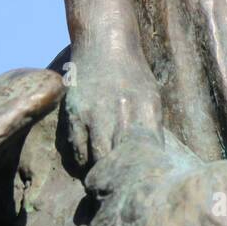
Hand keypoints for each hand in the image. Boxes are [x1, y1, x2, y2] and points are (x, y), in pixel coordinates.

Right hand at [63, 45, 160, 168]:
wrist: (104, 41)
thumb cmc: (131, 71)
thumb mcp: (151, 94)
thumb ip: (151, 124)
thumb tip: (152, 156)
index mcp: (146, 108)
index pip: (148, 151)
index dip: (145, 170)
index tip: (142, 178)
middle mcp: (122, 112)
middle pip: (122, 159)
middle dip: (122, 174)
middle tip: (122, 184)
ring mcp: (96, 114)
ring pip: (99, 159)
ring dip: (101, 171)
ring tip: (105, 176)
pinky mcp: (74, 114)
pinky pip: (77, 151)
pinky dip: (83, 161)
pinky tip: (89, 159)